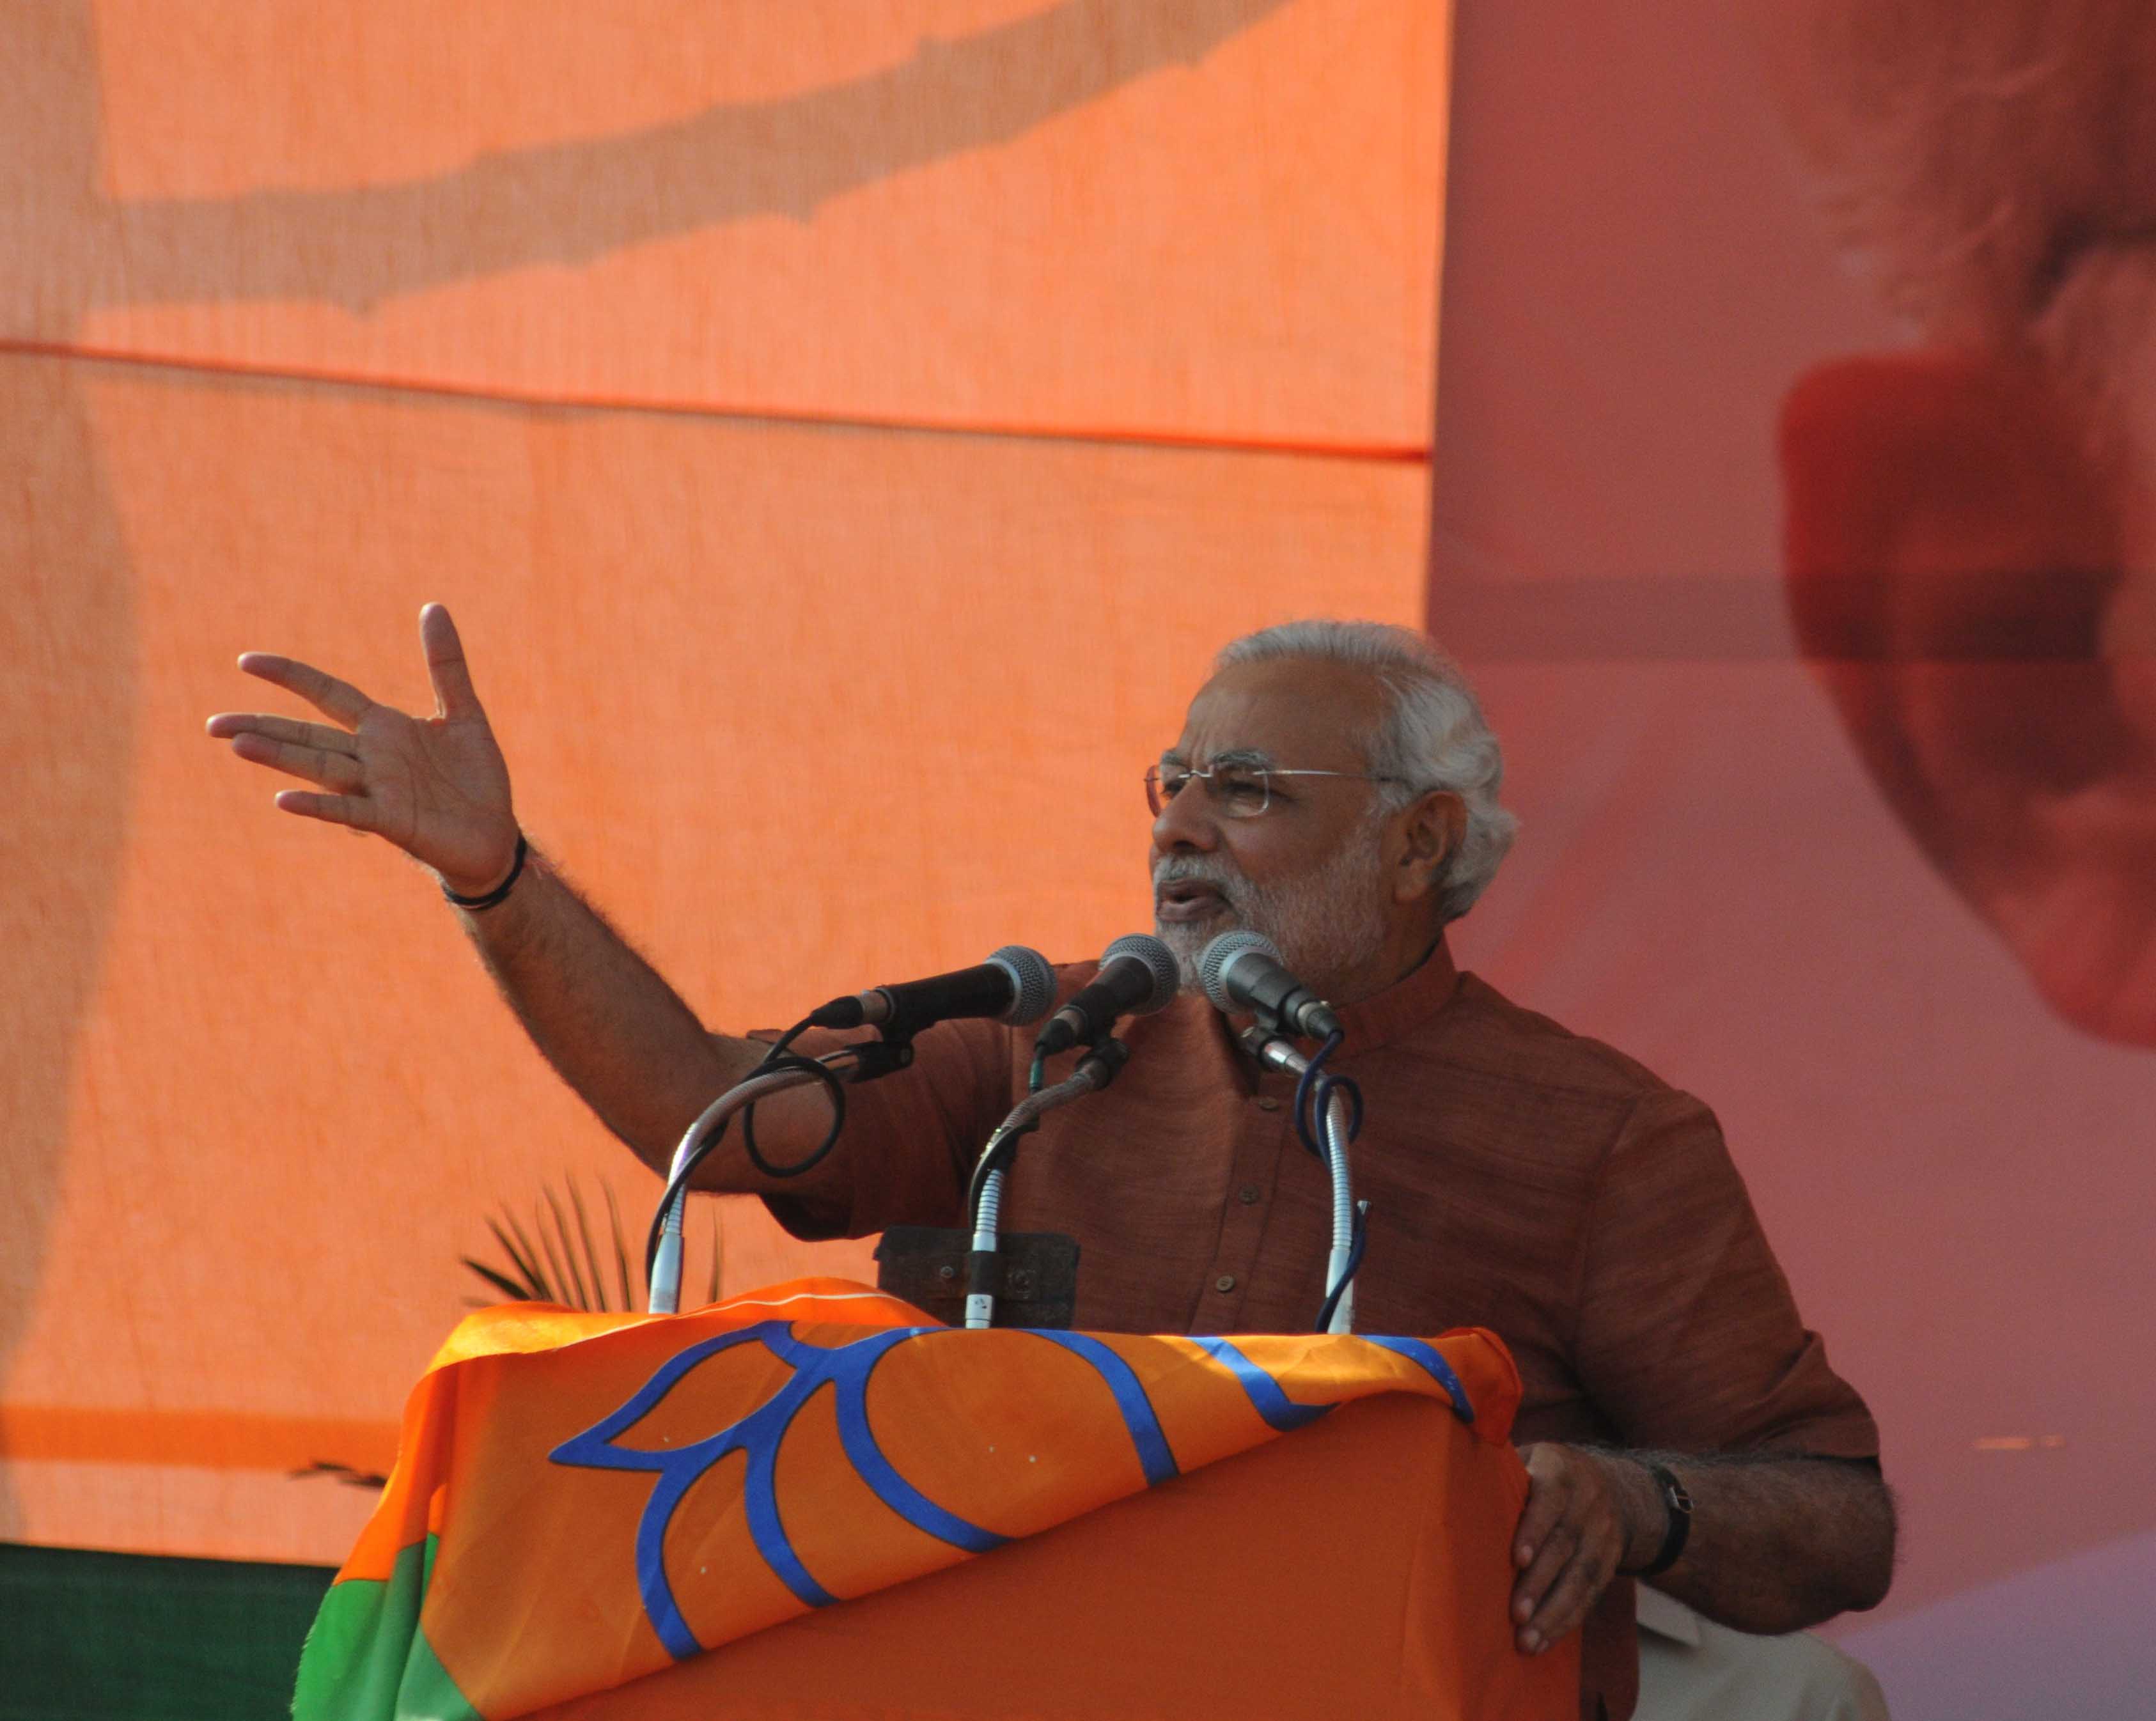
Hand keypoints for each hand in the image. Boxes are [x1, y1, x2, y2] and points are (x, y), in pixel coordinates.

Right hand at [207, 603, 519, 894]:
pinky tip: (283, 800)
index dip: (291, 676)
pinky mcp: (391, 821)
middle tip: (214, 724)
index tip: (247, 661)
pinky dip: (318, 805)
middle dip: (263, 727)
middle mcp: (371, 757)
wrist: (495, 834)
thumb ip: (446, 664)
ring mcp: (377, 789)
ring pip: (320, 767)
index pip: (327, 694)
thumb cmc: (476, 778)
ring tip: (238, 745)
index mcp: (384, 728)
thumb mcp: (465, 713)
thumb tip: (433, 606)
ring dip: (280, 757)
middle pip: (307, 735)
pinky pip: (348, 810)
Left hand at [1509, 1444, 1653, 1655]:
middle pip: (1564, 1545)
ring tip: (1528, 1642)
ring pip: (1581, 1577)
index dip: (1534, 1529)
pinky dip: (1567, 1620)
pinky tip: (1545, 1641)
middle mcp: (1588, 1502)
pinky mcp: (1610, 1563)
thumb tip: (1453, 1489)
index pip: (1549, 1500)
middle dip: (1539, 1583)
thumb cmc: (1548, 1476)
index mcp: (1561, 1472)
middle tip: (1515, 1615)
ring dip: (1553, 1613)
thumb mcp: (1531, 1459)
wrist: (1616, 1488)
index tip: (1517, 1559)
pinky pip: (1591, 1595)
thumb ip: (1503, 1474)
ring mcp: (1603, 1535)